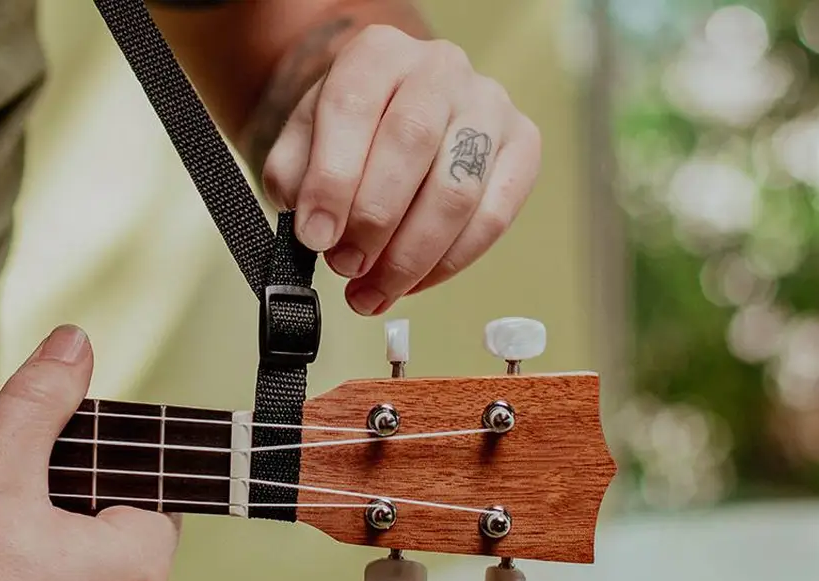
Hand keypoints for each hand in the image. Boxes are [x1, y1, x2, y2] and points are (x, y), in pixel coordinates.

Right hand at [0, 325, 179, 580]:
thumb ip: (40, 401)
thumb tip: (75, 345)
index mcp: (139, 571)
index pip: (148, 492)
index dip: (101, 470)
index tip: (54, 466)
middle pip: (118, 532)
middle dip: (70, 506)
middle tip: (15, 501)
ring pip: (93, 574)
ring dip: (53, 546)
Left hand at [261, 26, 541, 315]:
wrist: (395, 117)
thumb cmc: (347, 136)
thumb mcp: (301, 145)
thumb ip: (296, 179)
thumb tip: (316, 232)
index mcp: (377, 53)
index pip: (352, 107)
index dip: (332, 180)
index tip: (315, 237)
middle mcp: (439, 67)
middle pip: (411, 143)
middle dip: (373, 220)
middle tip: (346, 266)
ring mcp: (488, 104)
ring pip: (457, 189)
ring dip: (411, 254)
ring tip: (373, 289)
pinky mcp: (523, 146)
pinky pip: (493, 216)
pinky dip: (449, 262)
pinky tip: (412, 282)